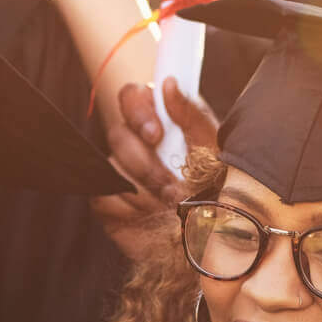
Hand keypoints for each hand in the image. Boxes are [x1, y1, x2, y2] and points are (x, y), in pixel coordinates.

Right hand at [89, 81, 220, 260]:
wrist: (211, 237)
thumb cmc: (218, 187)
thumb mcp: (214, 148)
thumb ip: (192, 115)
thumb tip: (169, 84)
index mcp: (160, 121)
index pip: (132, 96)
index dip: (138, 111)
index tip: (156, 134)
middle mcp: (137, 143)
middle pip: (118, 134)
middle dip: (147, 163)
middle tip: (172, 186)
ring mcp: (120, 172)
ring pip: (112, 166)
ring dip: (143, 189)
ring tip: (169, 205)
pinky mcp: (109, 202)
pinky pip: (103, 196)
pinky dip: (127, 209)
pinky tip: (148, 216)